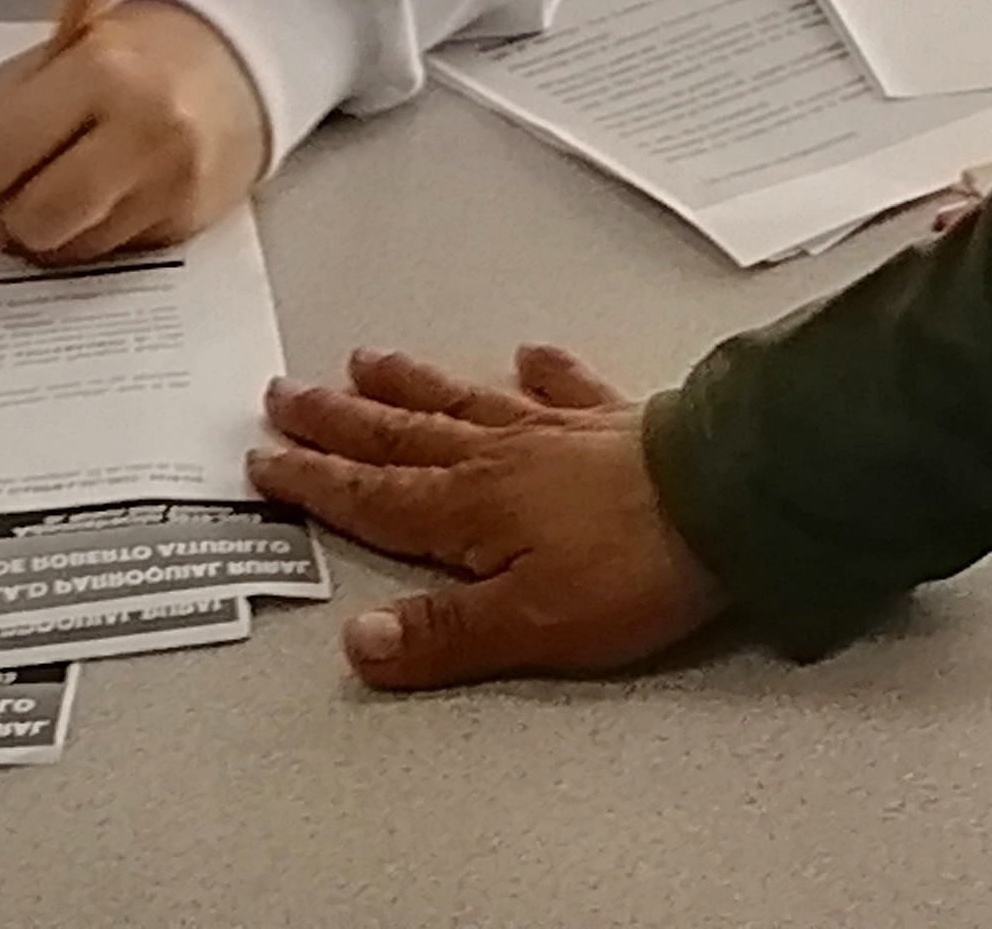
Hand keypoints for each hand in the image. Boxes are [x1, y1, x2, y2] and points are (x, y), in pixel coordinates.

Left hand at [0, 1, 271, 262]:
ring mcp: (170, 187)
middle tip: (7, 189)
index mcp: (101, 72)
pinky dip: (87, 235)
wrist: (245, 60)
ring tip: (55, 190)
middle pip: (33, 219)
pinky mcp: (185, 226)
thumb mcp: (63, 52)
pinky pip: (105, 256)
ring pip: (67, 251)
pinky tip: (98, 198)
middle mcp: (142, 133)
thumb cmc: (140, 52)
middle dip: (6, 212)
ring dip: (44, 231)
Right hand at [249, 344, 725, 688]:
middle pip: (401, 436)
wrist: (728, 499)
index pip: (372, 497)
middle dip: (338, 419)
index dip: (314, 481)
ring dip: (410, 383)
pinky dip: (542, 367)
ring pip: (463, 401)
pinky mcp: (612, 420)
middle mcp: (500, 458)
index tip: (263, 460)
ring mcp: (555, 430)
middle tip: (283, 392)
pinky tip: (527, 351)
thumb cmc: (630, 570)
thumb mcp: (528, 625)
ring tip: (364, 359)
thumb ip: (441, 634)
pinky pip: (564, 384)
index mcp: (469, 509)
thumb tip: (355, 642)